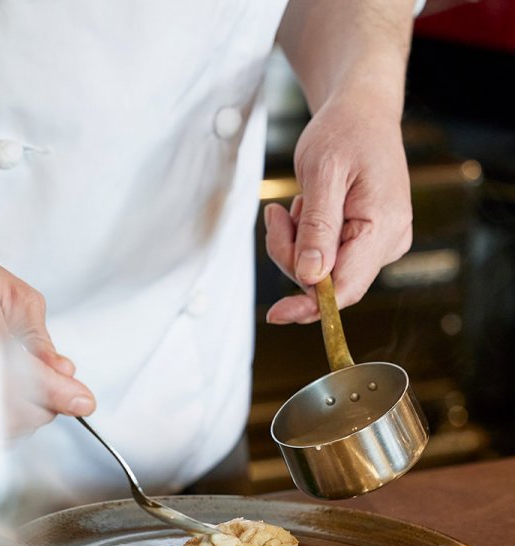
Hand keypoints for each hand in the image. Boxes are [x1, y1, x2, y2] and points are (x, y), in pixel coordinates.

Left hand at [263, 95, 412, 324]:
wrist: (362, 112)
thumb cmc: (345, 133)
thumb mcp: (323, 173)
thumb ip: (318, 228)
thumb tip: (310, 277)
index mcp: (384, 227)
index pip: (346, 287)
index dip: (310, 306)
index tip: (276, 314)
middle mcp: (389, 243)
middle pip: (327, 282)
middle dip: (292, 256)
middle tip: (277, 215)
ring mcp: (379, 245)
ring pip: (321, 272)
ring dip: (295, 244)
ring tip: (296, 204)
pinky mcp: (367, 243)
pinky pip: (325, 259)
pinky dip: (305, 240)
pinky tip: (307, 210)